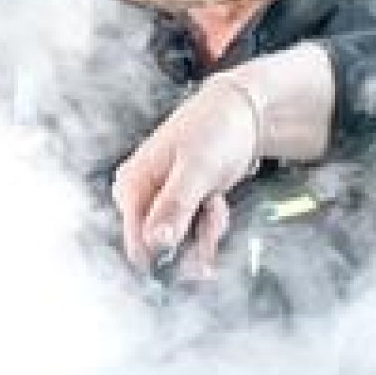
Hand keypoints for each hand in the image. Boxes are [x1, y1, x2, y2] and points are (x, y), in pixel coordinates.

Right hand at [112, 75, 260, 278]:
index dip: (164, 254)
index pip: (136, 238)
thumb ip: (175, 206)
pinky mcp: (184, 205)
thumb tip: (156, 240)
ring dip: (204, 230)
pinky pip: (194, 231)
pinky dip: (210, 225)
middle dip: (191, 238)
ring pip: (181, 240)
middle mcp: (142, 196)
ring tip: (216, 203)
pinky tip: (218, 205)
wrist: (243, 113)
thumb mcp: (197, 168)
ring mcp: (163, 201)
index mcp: (132, 184)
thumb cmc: (215, 129)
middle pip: (160, 243)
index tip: (192, 262)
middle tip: (212, 215)